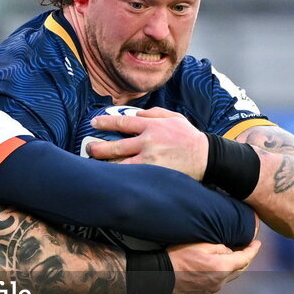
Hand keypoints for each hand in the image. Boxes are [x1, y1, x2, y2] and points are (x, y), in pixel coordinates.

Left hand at [88, 107, 208, 180]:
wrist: (206, 157)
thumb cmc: (188, 137)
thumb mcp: (173, 117)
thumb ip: (153, 114)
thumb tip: (134, 114)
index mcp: (152, 126)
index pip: (122, 123)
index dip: (104, 123)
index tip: (93, 123)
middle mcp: (148, 143)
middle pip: (115, 147)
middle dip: (97, 148)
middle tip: (87, 149)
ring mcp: (149, 161)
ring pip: (120, 165)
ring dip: (104, 166)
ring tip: (93, 167)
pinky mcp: (153, 175)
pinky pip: (131, 177)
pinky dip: (119, 178)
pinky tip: (110, 179)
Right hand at [166, 239, 260, 293]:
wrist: (159, 275)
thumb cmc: (178, 256)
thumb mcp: (201, 245)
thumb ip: (220, 248)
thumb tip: (229, 252)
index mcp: (222, 267)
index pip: (244, 258)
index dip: (253, 250)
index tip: (257, 243)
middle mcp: (220, 282)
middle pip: (238, 271)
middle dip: (243, 260)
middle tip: (245, 251)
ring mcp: (210, 292)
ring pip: (224, 279)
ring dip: (225, 270)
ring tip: (220, 261)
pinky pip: (212, 287)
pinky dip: (213, 279)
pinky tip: (204, 273)